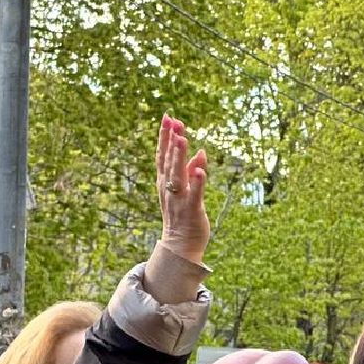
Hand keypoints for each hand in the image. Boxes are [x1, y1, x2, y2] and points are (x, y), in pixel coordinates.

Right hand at [156, 115, 209, 265]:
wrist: (179, 247)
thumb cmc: (183, 217)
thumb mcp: (186, 190)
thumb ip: (191, 170)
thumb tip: (200, 152)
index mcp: (165, 183)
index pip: (162, 155)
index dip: (164, 136)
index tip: (168, 117)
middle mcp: (169, 189)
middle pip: (167, 161)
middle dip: (170, 141)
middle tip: (173, 121)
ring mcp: (178, 200)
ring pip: (177, 175)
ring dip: (179, 157)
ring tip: (182, 139)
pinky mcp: (191, 210)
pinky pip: (194, 195)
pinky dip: (196, 183)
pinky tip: (200, 170)